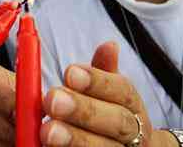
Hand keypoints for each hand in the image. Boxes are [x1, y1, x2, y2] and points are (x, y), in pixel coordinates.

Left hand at [40, 42, 174, 146]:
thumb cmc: (111, 116)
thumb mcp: (111, 93)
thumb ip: (104, 72)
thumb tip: (109, 45)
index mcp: (133, 107)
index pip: (123, 91)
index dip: (98, 81)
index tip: (69, 71)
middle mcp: (136, 134)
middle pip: (117, 123)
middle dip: (84, 111)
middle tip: (52, 100)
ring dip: (75, 139)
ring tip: (46, 131)